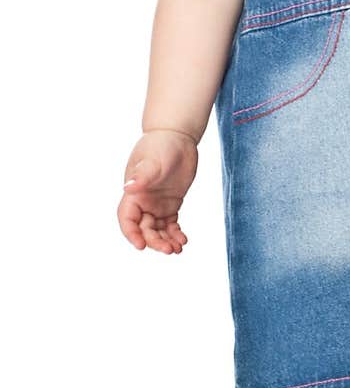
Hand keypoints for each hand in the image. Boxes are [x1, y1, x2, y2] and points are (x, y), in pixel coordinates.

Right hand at [117, 130, 198, 253]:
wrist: (177, 137)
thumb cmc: (161, 145)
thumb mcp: (152, 161)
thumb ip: (142, 175)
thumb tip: (127, 187)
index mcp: (133, 193)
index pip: (127, 219)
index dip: (131, 234)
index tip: (141, 246)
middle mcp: (143, 201)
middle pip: (144, 228)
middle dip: (154, 241)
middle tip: (170, 250)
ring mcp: (156, 203)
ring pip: (157, 229)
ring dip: (165, 241)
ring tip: (178, 249)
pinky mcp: (171, 203)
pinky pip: (170, 224)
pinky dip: (175, 234)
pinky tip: (183, 240)